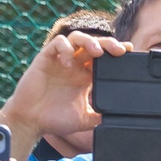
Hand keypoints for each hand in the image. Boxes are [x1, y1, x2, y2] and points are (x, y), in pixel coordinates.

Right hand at [0, 29, 130, 160]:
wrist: (31, 121)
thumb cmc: (55, 120)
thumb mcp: (84, 119)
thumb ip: (101, 116)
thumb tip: (121, 118)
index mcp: (85, 76)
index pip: (103, 58)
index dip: (115, 51)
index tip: (129, 51)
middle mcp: (74, 65)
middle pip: (94, 44)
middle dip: (108, 43)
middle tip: (119, 50)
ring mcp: (60, 60)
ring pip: (77, 39)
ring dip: (89, 41)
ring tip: (97, 52)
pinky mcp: (45, 58)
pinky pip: (57, 44)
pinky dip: (65, 49)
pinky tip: (69, 63)